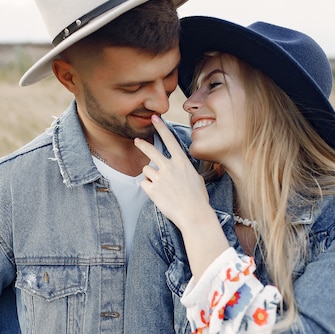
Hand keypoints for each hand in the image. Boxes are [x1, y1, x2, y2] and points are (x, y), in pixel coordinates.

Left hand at [134, 115, 211, 230]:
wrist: (194, 215)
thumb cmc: (198, 198)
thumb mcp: (197, 178)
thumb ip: (185, 170)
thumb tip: (179, 169)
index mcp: (182, 162)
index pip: (170, 139)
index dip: (161, 128)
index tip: (155, 118)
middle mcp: (169, 167)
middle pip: (151, 150)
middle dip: (142, 144)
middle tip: (136, 140)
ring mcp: (160, 178)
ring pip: (146, 169)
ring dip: (151, 176)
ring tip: (162, 186)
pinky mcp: (152, 190)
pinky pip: (144, 184)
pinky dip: (149, 188)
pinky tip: (159, 194)